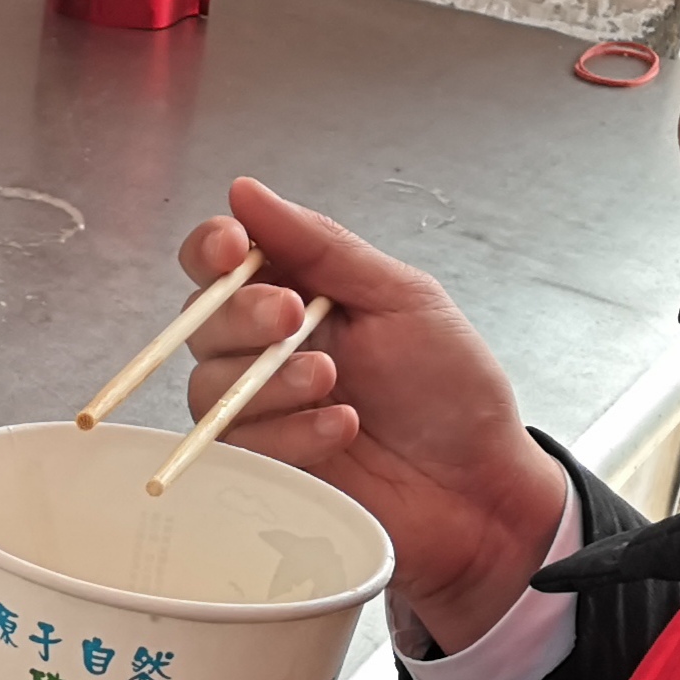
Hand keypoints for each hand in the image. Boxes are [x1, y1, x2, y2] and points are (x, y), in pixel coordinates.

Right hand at [180, 177, 569, 655]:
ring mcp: (262, 412)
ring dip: (269, 380)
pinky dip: (290, 433)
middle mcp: (266, 350)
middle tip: (291, 318)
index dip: (212, 249)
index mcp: (296, 293)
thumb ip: (322, 245)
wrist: (479, 487)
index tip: (234, 249)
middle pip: (201, 320)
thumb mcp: (402, 297)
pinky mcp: (264, 469)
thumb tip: (246, 192)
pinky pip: (240, 446)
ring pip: (209, 386)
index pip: (220, 261)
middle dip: (241, 314)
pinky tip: (342, 429)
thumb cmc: (451, 390)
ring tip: (333, 384)